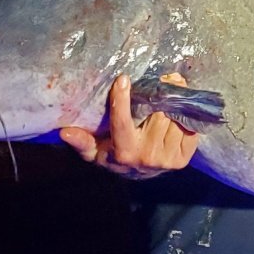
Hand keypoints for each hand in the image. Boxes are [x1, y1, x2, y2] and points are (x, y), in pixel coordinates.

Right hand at [58, 74, 199, 178]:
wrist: (138, 176)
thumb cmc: (113, 156)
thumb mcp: (94, 151)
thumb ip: (81, 141)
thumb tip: (64, 132)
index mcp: (124, 151)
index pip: (121, 122)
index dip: (121, 100)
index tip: (123, 79)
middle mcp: (147, 156)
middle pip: (157, 115)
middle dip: (160, 95)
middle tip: (163, 77)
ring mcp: (167, 159)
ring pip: (174, 120)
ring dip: (176, 101)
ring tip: (174, 85)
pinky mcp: (183, 158)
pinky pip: (188, 129)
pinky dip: (185, 115)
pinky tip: (181, 106)